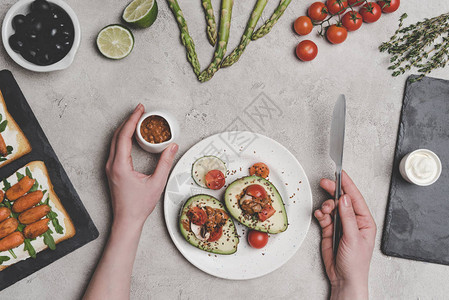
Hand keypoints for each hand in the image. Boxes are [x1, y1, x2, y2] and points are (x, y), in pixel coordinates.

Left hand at [105, 103, 177, 228]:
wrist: (126, 220)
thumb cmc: (138, 206)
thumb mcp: (156, 183)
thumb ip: (165, 163)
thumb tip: (172, 147)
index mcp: (120, 165)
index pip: (124, 135)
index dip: (132, 120)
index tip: (140, 110)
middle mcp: (111, 164)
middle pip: (117, 135)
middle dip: (128, 120)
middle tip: (140, 111)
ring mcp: (109, 168)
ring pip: (114, 141)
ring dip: (125, 128)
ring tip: (137, 120)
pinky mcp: (112, 171)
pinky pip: (115, 148)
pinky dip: (123, 138)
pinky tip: (131, 136)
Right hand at [314, 171, 375, 299]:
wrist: (344, 278)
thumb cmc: (356, 263)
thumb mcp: (354, 238)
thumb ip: (348, 217)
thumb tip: (345, 199)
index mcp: (365, 221)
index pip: (356, 198)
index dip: (348, 185)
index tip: (341, 174)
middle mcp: (353, 221)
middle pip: (342, 200)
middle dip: (333, 191)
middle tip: (325, 183)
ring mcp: (341, 224)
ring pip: (331, 207)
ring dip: (326, 206)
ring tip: (324, 211)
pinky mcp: (330, 230)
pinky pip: (323, 216)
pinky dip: (320, 214)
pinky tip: (320, 215)